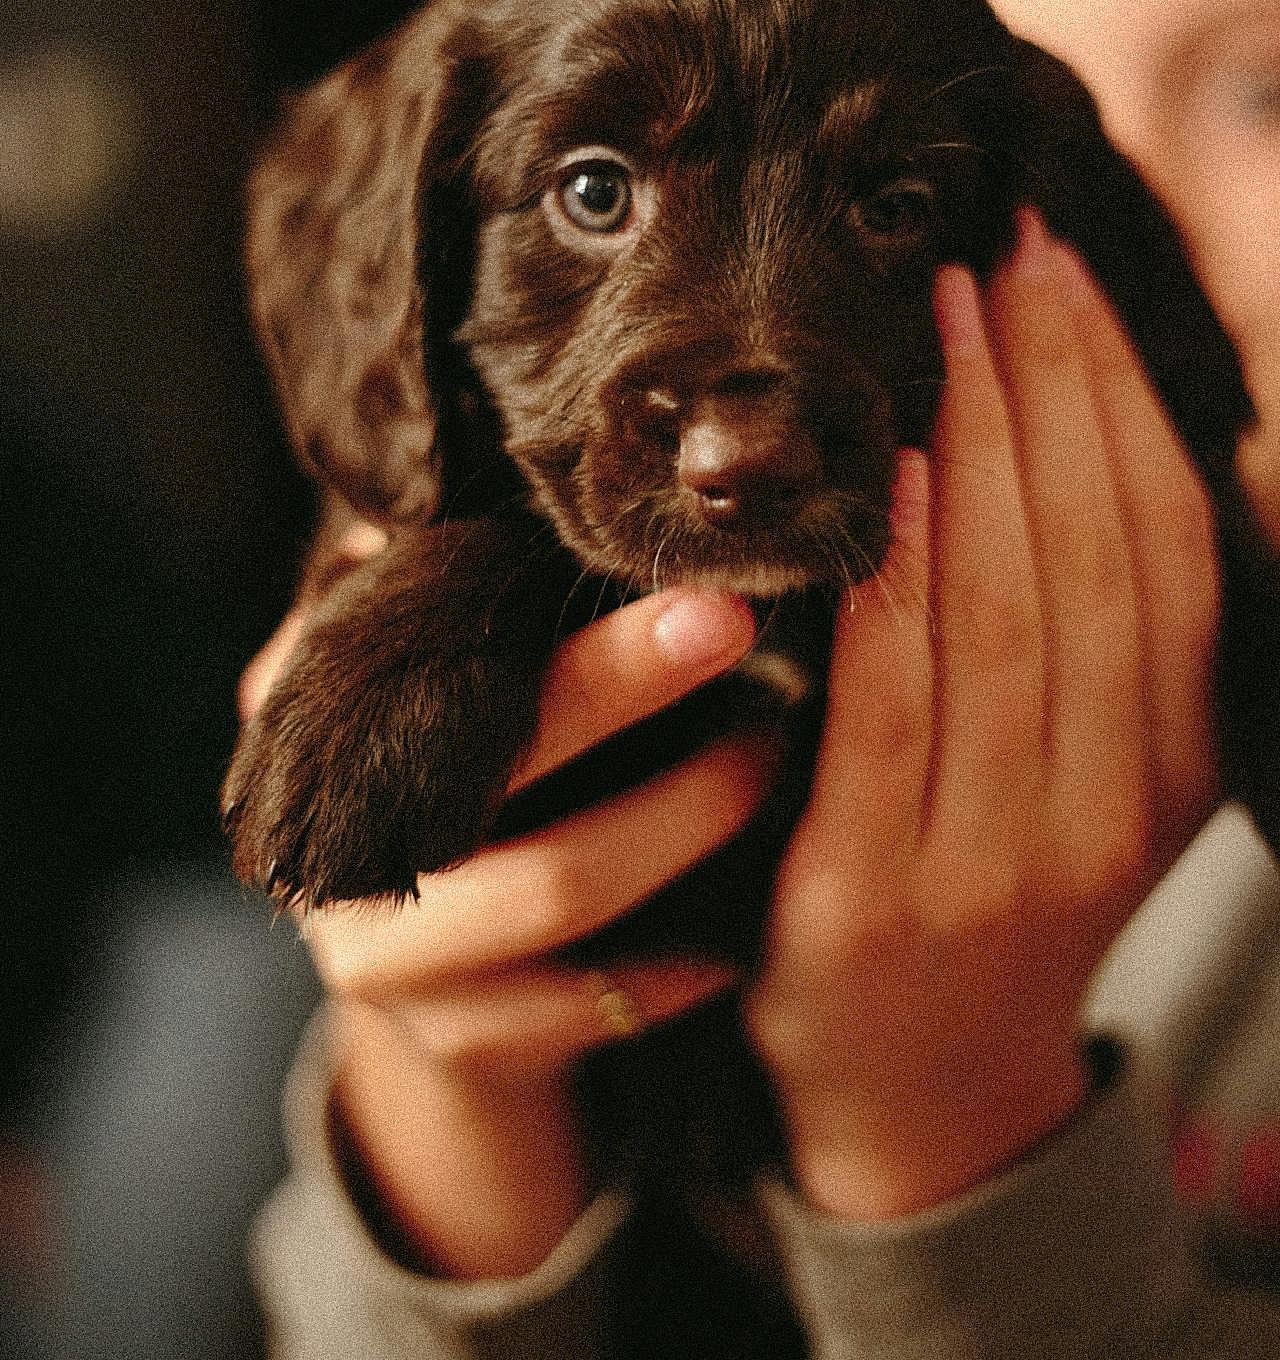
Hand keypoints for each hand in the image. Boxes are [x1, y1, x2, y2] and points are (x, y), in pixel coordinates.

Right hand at [241, 578, 761, 1277]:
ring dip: (686, 816)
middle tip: (742, 627)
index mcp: (310, 724)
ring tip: (771, 755)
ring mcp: (384, 956)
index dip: (556, 620)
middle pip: (506, 758)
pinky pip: (590, 1001)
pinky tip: (746, 914)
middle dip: (631, 686)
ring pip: (562, 882)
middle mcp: (331, 840)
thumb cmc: (467, 792)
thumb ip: (453, 600)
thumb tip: (504, 500)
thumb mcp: (441, 694)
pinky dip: (680, 955)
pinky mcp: (454, 1042)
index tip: (694, 589)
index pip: (432, 652)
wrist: (436, 994)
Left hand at [745, 211, 1220, 1220]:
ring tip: (945, 319)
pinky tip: (884, 473)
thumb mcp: (1096, 775)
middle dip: (1047, 385)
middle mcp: (1112, 808)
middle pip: (1090, 557)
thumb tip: (1094, 427)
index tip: (1065, 278)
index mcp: (1180, 762)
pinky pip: (894, 705)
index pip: (1168, 546)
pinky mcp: (873, 898)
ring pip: (1007, 613)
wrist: (921, 1095)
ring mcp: (997, 859)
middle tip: (999, 252)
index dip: (1120, 400)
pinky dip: (896, 579)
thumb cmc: (996, 890)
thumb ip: (1109, 634)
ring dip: (978, 448)